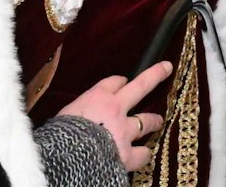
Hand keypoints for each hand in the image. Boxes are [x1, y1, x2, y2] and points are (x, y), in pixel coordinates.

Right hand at [58, 61, 172, 169]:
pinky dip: (143, 154)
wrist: (67, 157)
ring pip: (146, 121)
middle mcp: (115, 110)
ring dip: (153, 120)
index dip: (119, 81)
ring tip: (158, 121)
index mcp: (96, 98)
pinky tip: (142, 155)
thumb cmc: (59, 135)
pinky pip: (143, 153)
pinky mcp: (128, 154)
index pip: (113, 82)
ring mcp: (125, 131)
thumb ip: (78, 112)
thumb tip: (78, 117)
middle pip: (140, 86)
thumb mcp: (64, 115)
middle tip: (166, 68)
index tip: (123, 80)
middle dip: (155, 75)